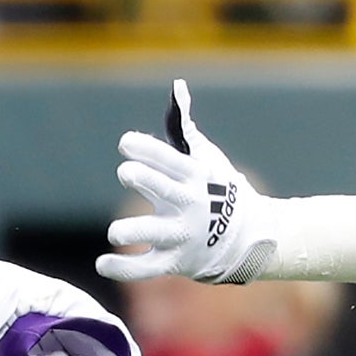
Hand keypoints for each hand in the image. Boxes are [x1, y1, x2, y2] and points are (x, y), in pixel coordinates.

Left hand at [103, 80, 271, 282]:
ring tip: (117, 232)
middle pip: (162, 188)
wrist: (252, 239)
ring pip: (154, 233)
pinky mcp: (176, 261)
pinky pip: (146, 268)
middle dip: (142, 177)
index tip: (126, 143)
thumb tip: (177, 87)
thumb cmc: (221, 190)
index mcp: (195, 176)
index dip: (144, 148)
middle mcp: (190, 205)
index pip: (168, 158)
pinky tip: (103, 262)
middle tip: (127, 172)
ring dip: (132, 232)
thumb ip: (186, 126)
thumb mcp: (209, 157)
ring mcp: (183, 235)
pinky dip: (123, 268)